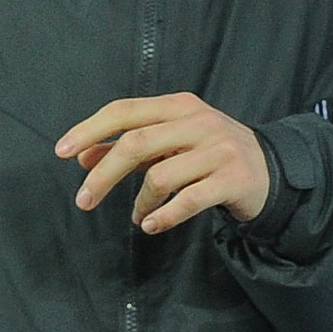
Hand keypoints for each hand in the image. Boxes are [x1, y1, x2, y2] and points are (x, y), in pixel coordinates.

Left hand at [58, 94, 269, 232]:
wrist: (271, 170)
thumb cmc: (210, 155)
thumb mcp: (171, 143)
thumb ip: (130, 147)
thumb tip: (83, 156)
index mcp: (179, 106)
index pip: (125, 111)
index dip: (90, 129)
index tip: (61, 151)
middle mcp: (198, 122)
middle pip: (137, 143)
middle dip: (104, 175)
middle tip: (84, 201)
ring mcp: (218, 150)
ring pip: (160, 175)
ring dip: (139, 202)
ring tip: (138, 215)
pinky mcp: (233, 180)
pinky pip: (188, 200)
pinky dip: (164, 216)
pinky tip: (151, 225)